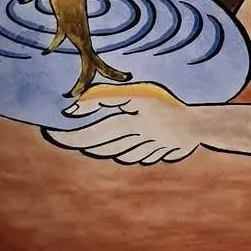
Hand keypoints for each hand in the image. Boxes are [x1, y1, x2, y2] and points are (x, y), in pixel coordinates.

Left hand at [43, 84, 205, 164]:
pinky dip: (127, 151)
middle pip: (100, 146)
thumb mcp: (137, 94)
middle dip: (81, 141)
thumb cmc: (167, 105)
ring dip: (102, 147)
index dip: (67, 136)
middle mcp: (131, 145)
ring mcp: (145, 152)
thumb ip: (105, 97)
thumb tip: (74, 108)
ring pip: (116, 153)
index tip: (50, 133)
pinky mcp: (158, 154)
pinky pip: (136, 156)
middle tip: (62, 136)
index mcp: (124, 128)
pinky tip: (124, 145)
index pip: (88, 135)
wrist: (200, 127)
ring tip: (87, 139)